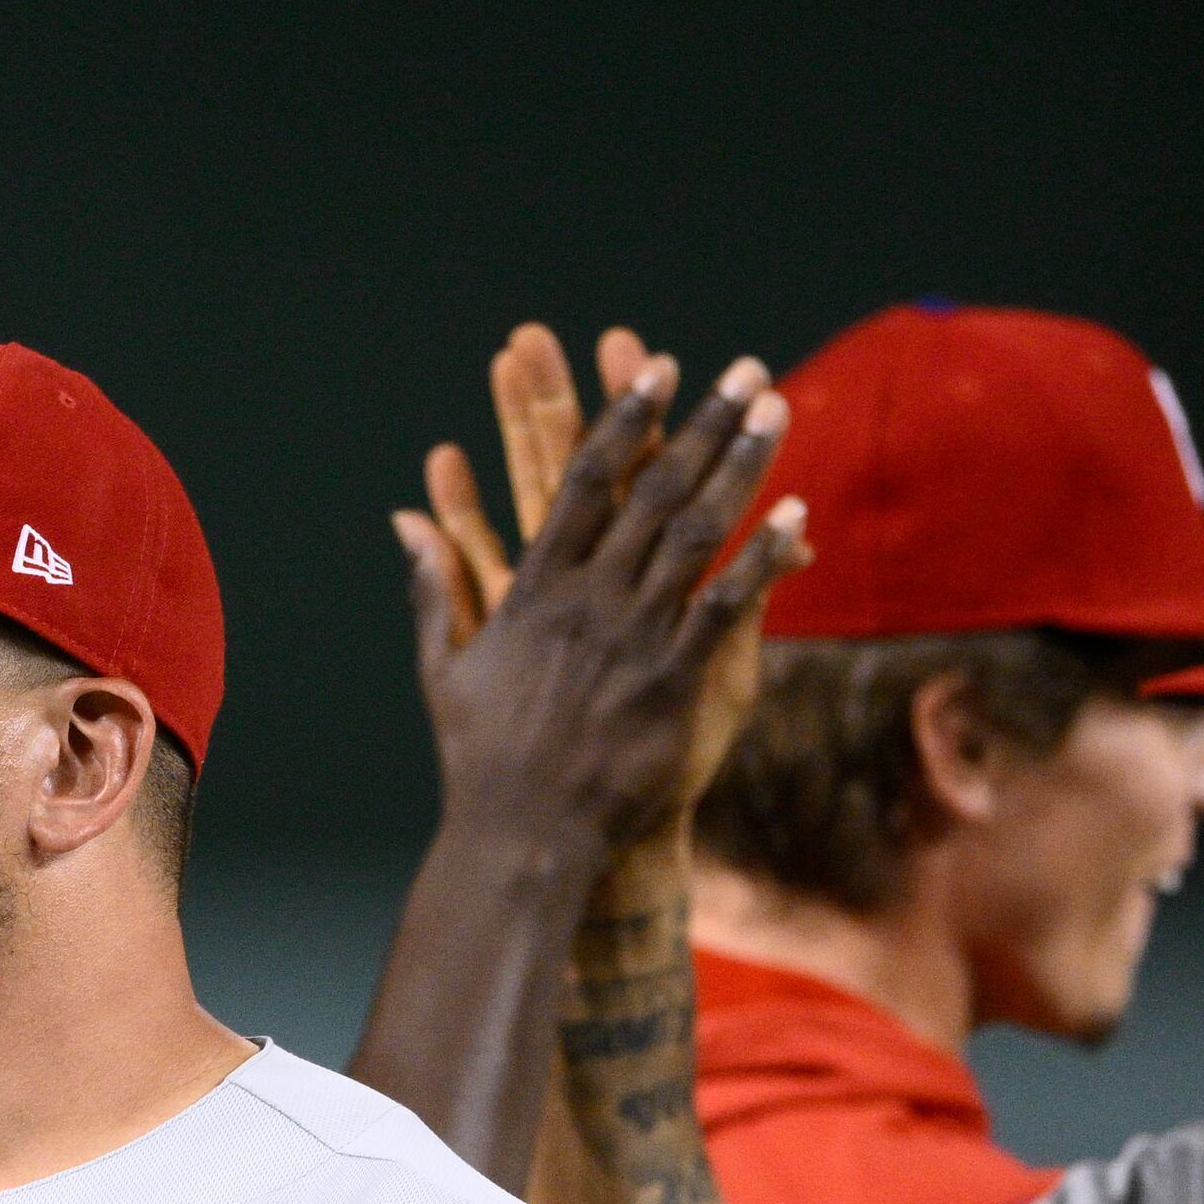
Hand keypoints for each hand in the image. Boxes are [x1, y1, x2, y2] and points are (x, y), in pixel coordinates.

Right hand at [388, 323, 801, 850]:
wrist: (521, 836)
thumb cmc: (479, 759)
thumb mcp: (442, 666)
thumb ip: (433, 588)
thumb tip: (406, 524)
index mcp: (533, 589)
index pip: (583, 480)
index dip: (624, 417)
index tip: (658, 367)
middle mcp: (586, 601)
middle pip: (653, 489)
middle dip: (704, 423)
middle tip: (746, 368)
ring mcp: (632, 638)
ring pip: (696, 532)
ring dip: (741, 466)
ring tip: (777, 413)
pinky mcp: (671, 682)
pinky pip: (725, 605)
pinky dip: (762, 558)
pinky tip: (797, 515)